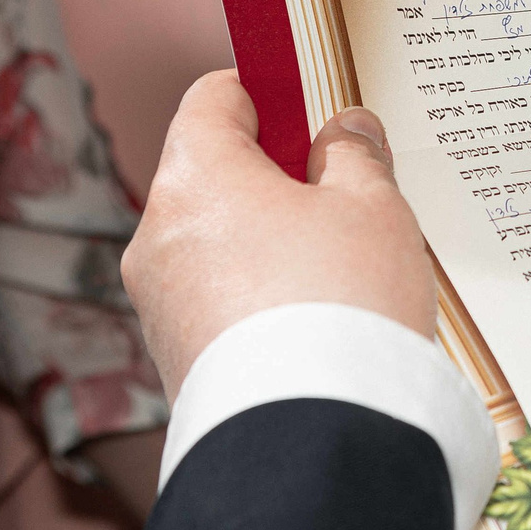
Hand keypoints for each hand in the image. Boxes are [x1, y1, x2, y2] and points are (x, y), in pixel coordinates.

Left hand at [123, 70, 438, 398]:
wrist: (314, 437)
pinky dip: (256, 297)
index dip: (266, 92)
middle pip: (213, 174)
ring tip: (339, 268)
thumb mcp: (373, 207)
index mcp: (196, 175)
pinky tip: (315, 319)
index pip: (213, 99)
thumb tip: (342, 130)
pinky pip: (215, 302)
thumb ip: (355, 155)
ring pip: (214, 242)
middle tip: (344, 195)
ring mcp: (158, 302)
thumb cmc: (343, 303)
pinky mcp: (174, 360)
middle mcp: (157, 234)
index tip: (310, 106)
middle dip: (275, 177)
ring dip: (266, 241)